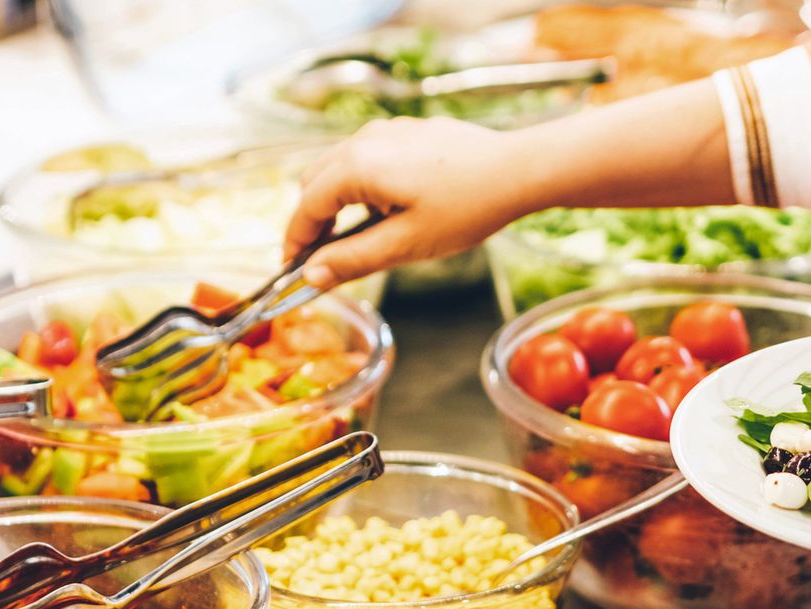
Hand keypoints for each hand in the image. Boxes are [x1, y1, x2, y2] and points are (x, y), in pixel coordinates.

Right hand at [286, 117, 535, 288]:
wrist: (518, 170)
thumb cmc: (467, 207)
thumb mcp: (405, 244)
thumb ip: (353, 259)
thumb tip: (312, 275)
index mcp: (357, 166)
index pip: (306, 206)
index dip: (295, 242)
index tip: (292, 270)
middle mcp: (365, 139)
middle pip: (315, 182)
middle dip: (312, 220)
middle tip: (321, 258)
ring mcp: (387, 130)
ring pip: (340, 167)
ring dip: (336, 202)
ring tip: (352, 238)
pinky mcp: (408, 131)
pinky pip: (367, 158)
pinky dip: (360, 185)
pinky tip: (384, 211)